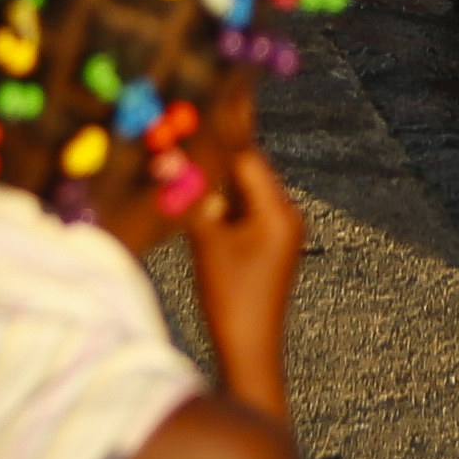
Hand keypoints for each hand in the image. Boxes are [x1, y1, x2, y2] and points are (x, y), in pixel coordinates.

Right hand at [181, 135, 309, 394]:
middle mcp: (287, 215)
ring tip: (190, 150)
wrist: (250, 351)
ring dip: (219, 176)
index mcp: (279, 211)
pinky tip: (202, 189)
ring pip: (245, 189)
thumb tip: (172, 157)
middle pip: (248, 170)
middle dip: (218, 152)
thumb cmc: (230, 300)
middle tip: (191, 121)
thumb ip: (192, 197)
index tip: (200, 107)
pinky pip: (246, 209)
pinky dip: (224, 199)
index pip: (247, 158)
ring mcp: (281, 231)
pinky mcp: (270, 244)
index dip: (221, 133)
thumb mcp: (206, 243)